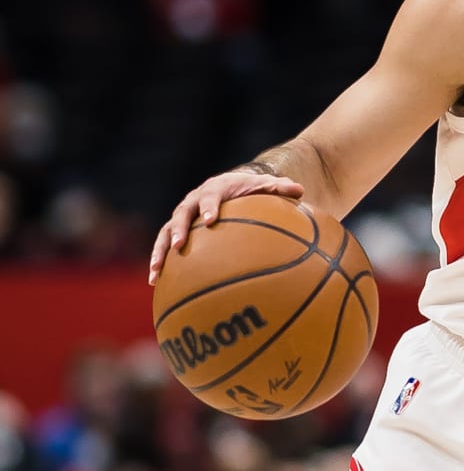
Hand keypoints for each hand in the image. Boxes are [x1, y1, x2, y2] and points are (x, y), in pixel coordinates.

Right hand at [148, 170, 303, 283]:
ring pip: (166, 233)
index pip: (209, 196)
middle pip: (181, 214)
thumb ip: (281, 188)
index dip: (208, 207)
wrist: (231, 186)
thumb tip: (300, 191)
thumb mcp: (267, 186)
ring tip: (156, 273)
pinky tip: (156, 284)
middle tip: (180, 246)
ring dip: (160, 252)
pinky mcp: (177, 231)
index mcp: (214, 189)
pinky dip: (160, 263)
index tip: (210, 220)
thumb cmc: (251, 189)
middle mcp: (192, 201)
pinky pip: (164, 246)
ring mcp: (182, 216)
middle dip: (179, 230)